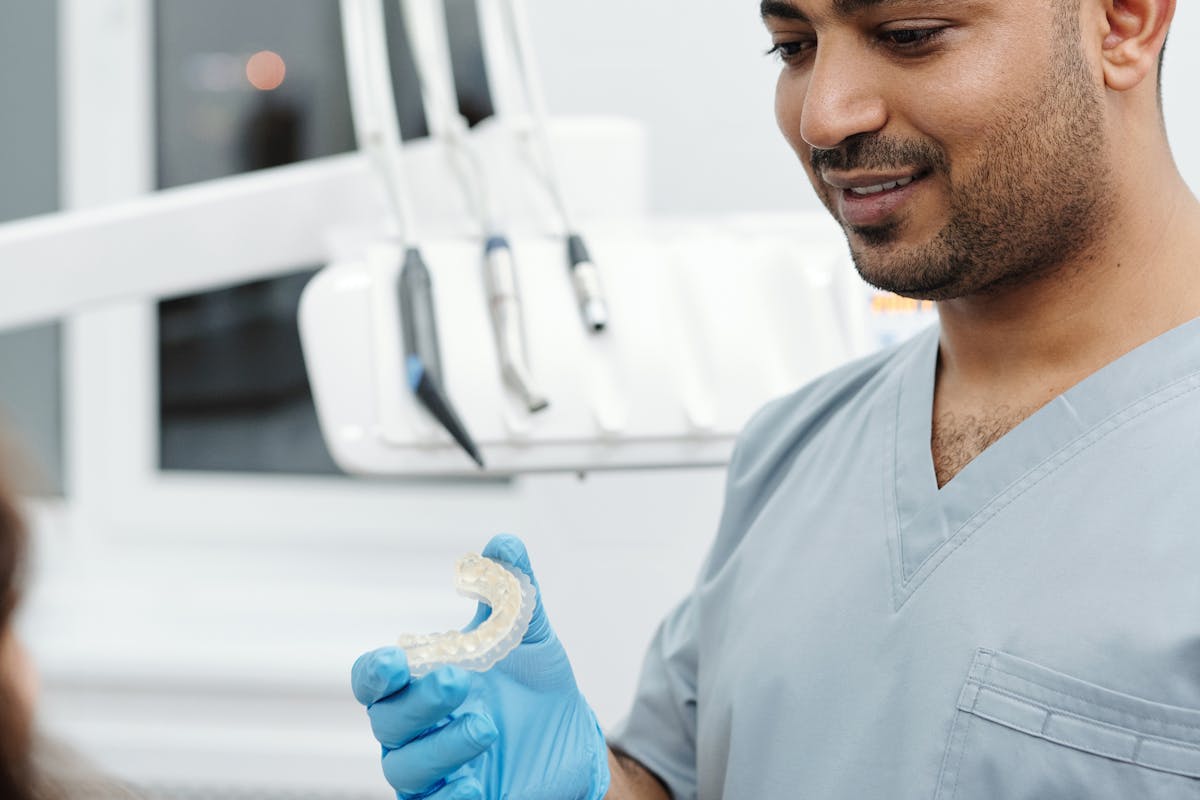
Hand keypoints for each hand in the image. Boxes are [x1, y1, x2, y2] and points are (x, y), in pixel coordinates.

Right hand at [352, 535, 610, 798]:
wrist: (574, 738)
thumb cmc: (533, 686)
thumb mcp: (529, 634)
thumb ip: (512, 589)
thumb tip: (503, 544)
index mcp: (419, 682)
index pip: (374, 681)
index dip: (375, 672)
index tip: (395, 660)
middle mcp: (417, 728)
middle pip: (388, 721)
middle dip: (419, 701)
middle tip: (461, 680)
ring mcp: (436, 770)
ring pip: (407, 768)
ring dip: (440, 746)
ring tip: (486, 727)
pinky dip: (450, 795)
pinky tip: (473, 782)